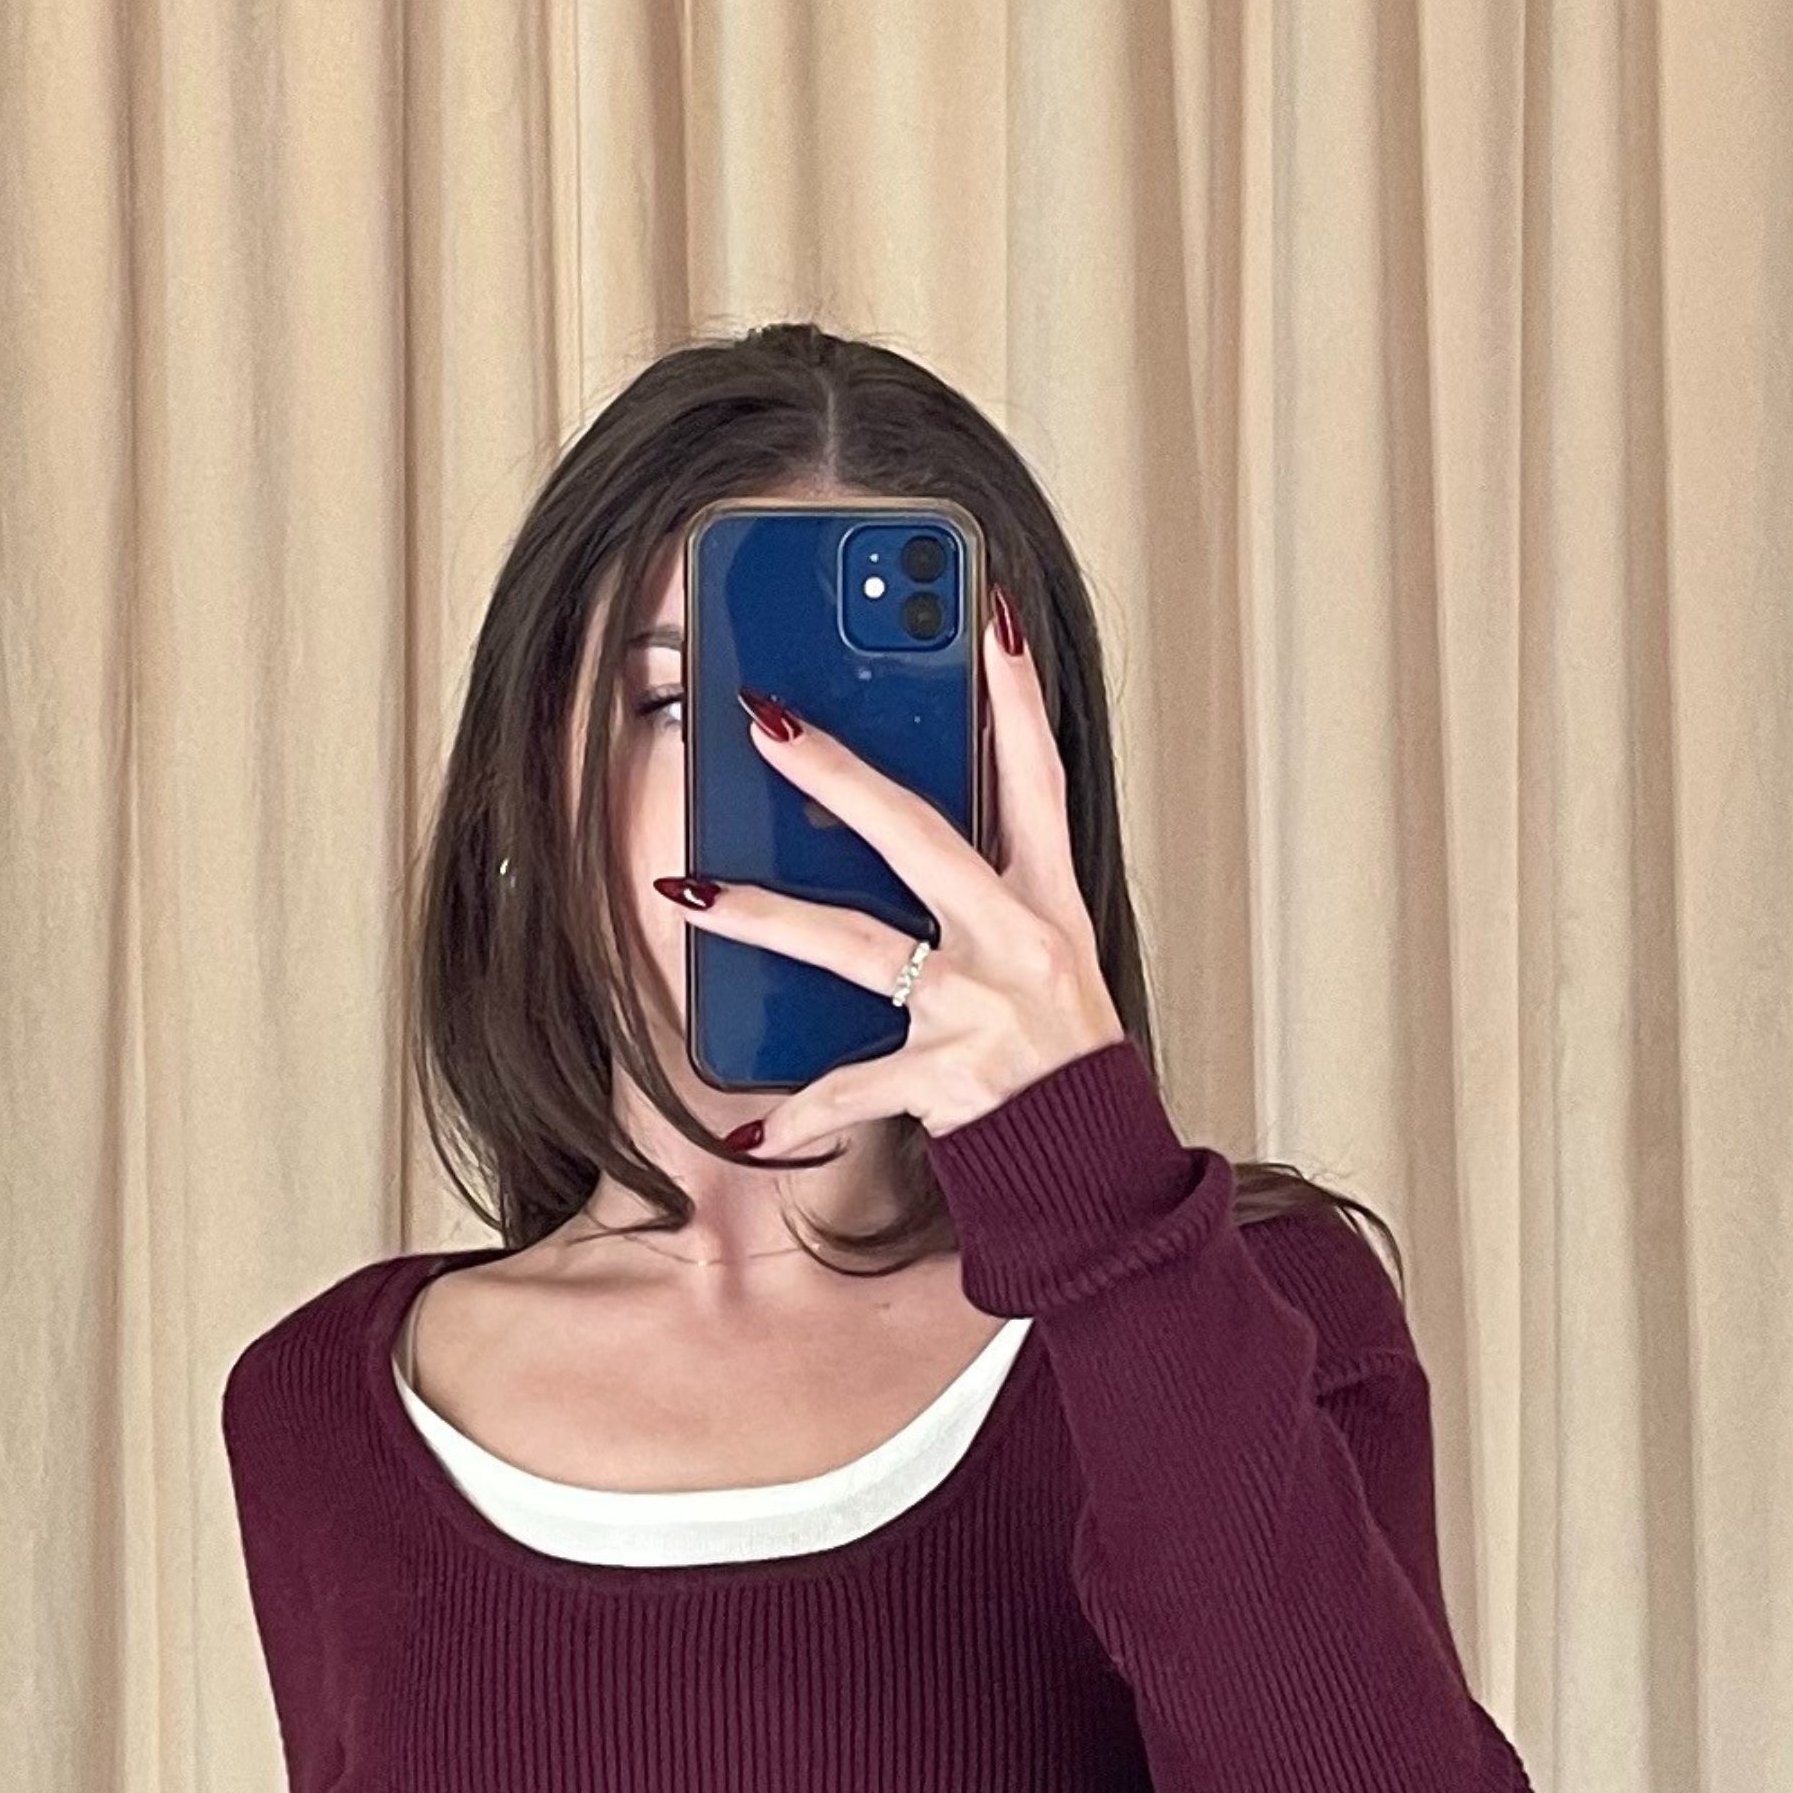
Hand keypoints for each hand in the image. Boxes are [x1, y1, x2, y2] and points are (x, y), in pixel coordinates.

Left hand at [653, 594, 1126, 1156]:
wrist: (1103, 1177)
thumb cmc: (1065, 1068)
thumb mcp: (1053, 964)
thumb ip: (990, 899)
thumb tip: (899, 833)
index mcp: (1050, 904)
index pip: (1038, 779)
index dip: (1018, 697)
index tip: (994, 615)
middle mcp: (1020, 940)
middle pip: (918, 834)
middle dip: (836, 772)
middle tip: (764, 720)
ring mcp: (982, 1006)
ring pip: (852, 947)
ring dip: (763, 917)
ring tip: (689, 893)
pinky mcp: (951, 1077)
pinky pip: (854, 1088)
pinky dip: (803, 1110)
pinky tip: (749, 1124)